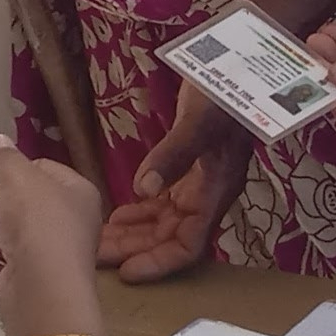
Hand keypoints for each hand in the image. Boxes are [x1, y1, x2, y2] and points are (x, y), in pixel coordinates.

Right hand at [0, 131, 111, 335]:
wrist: (43, 293)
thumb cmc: (37, 225)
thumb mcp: (18, 179)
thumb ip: (5, 159)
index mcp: (75, 194)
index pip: (40, 172)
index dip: (7, 170)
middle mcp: (67, 226)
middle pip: (21, 205)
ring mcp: (49, 259)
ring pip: (9, 237)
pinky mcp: (29, 287)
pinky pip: (2, 268)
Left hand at [101, 90, 251, 281]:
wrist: (240, 63)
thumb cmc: (225, 93)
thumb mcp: (200, 121)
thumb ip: (174, 155)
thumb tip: (143, 190)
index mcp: (216, 192)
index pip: (190, 245)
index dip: (160, 263)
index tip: (127, 272)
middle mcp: (206, 196)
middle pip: (170, 240)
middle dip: (135, 251)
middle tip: (95, 258)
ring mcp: (196, 184)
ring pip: (162, 224)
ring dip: (132, 236)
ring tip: (97, 242)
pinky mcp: (185, 170)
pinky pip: (160, 204)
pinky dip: (137, 214)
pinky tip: (112, 218)